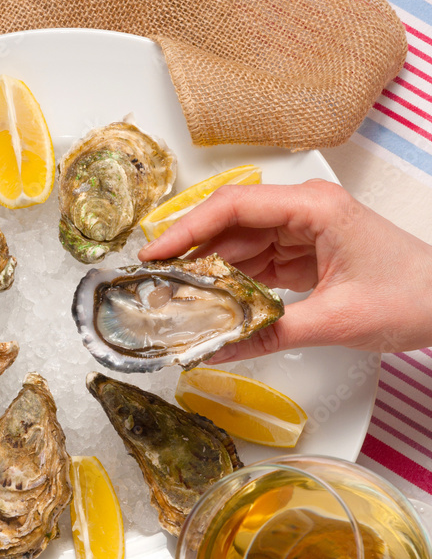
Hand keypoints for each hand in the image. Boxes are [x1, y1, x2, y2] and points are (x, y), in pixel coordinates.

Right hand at [137, 180, 431, 362]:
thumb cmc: (412, 296)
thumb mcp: (335, 321)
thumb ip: (270, 335)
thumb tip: (218, 350)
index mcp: (314, 208)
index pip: (234, 208)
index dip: (186, 229)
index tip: (154, 253)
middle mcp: (305, 212)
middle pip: (231, 225)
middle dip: (191, 253)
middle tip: (153, 282)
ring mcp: (305, 233)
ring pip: (240, 247)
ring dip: (210, 272)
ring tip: (176, 298)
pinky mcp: (306, 256)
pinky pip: (258, 266)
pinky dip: (235, 286)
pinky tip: (212, 304)